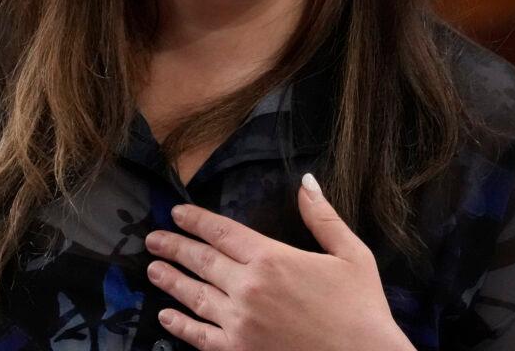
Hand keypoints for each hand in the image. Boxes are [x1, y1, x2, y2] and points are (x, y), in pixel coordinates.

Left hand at [143, 173, 416, 350]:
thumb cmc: (362, 309)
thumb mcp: (351, 254)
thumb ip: (322, 217)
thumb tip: (306, 181)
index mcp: (271, 259)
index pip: (222, 232)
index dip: (196, 221)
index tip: (176, 213)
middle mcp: (248, 288)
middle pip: (201, 261)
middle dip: (174, 247)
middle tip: (153, 240)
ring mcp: (240, 323)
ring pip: (195, 296)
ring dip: (171, 281)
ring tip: (152, 270)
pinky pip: (200, 337)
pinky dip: (180, 326)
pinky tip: (166, 317)